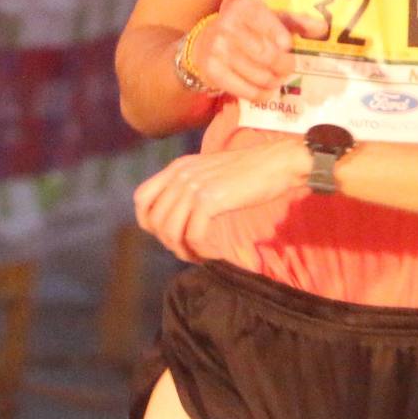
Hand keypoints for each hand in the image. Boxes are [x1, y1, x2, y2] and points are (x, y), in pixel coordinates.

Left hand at [133, 140, 310, 259]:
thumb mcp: (210, 171)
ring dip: (182, 250)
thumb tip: (178, 214)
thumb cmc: (250, 171)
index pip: (141, 198)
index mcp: (178, 167)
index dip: (147, 221)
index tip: (166, 234)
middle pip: (154, 220)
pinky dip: (200, 250)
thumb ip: (190, 185)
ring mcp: (194, 187)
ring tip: (198, 255)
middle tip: (187, 249)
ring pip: (170, 231)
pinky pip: (192, 235)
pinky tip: (212, 254)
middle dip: (167, 242)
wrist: (276, 163)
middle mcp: (181, 175)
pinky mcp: (210, 200)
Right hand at [191, 0, 327, 101]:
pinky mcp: (212, 70)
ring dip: (274, 82)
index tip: (288, 46)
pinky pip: (245, 90)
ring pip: (259, 75)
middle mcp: (228, 25)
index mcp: (245, 8)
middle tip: (288, 68)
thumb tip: (323, 28)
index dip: (281, 37)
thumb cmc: (248, 30)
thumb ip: (296, 22)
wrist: (206, 43)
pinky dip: (261, 95)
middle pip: (267, 54)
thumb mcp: (269, 19)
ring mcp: (218, 48)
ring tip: (278, 80)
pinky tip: (267, 92)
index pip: (268, 22)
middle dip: (284, 66)